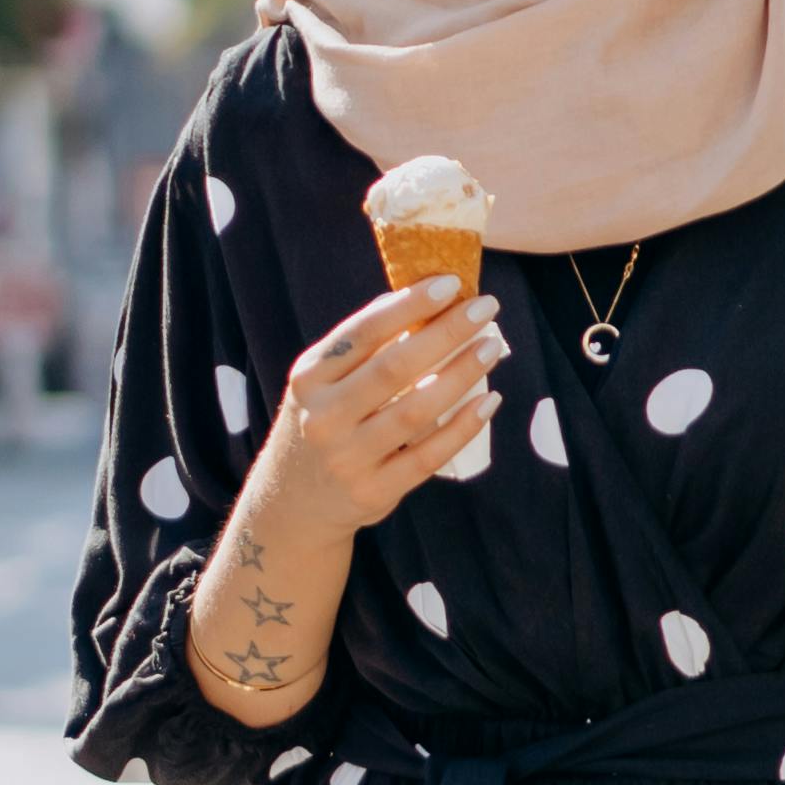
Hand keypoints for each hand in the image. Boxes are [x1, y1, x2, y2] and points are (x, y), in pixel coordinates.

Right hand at [254, 276, 505, 540]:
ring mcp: (347, 458)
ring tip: (491, 347)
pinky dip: (462, 427)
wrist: (293, 501)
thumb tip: (429, 299)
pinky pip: (428, 456)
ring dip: (461, 375)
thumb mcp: (323, 383)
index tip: (451, 283)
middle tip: (486, 307)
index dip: (409, 305)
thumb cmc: (324, 423)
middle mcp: (323, 416)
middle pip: (394, 368)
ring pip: (416, 411)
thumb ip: (364, 349)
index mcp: (309, 377)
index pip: (363, 332)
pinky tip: (488, 401)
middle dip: (445, 333)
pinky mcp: (373, 491)